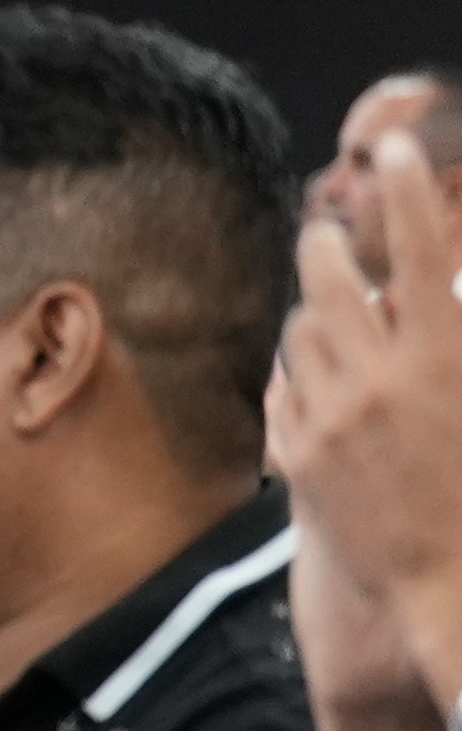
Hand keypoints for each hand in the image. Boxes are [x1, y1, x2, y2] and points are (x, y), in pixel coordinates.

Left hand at [271, 136, 461, 708]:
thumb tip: (440, 284)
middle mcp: (382, 378)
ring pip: (300, 328)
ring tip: (340, 320)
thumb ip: (452, 333)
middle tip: (330, 234)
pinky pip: (285, 383)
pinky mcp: (297, 452)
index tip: (392, 145)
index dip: (405, 188)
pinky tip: (329, 386)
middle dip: (326, 246)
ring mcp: (332, 415)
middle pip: (328, 275)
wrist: (450, 586)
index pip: (417, 250)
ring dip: (317, 314)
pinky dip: (303, 374)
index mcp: (446, 358)